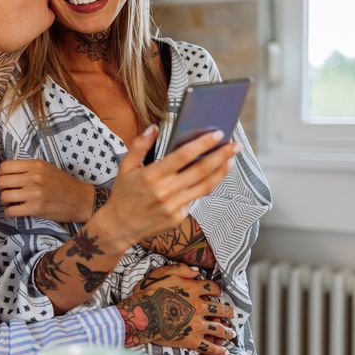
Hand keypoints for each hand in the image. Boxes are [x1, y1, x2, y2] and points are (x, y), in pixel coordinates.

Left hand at [0, 159, 94, 222]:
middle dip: (0, 187)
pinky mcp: (36, 209)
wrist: (81, 200)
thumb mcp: (47, 168)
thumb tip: (5, 171)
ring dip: (5, 200)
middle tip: (6, 190)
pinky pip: (12, 210)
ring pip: (4, 196)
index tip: (1, 178)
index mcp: (36, 165)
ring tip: (11, 201)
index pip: (5, 166)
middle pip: (2, 181)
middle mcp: (34, 177)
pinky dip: (9, 212)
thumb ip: (28, 168)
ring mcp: (35, 193)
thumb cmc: (63, 184)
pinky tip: (14, 210)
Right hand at [91, 125, 237, 249]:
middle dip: (221, 156)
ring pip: (205, 186)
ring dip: (221, 172)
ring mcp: (173, 206)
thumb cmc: (123, 194)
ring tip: (230, 160)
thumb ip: (139, 146)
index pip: (182, 156)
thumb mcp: (125, 167)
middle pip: (201, 171)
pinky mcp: (178, 218)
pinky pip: (195, 200)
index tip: (217, 134)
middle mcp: (165, 191)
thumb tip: (154, 127)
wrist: (119, 226)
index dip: (202, 145)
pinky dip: (204, 187)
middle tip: (235, 146)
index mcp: (151, 176)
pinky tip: (211, 178)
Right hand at [117, 264, 234, 354]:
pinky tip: (224, 351)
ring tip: (231, 332)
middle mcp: (199, 307)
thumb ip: (181, 270)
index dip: (216, 289)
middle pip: (220, 309)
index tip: (217, 291)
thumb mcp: (162, 273)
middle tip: (232, 313)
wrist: (141, 315)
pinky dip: (218, 349)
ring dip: (227, 331)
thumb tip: (196, 271)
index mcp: (193, 290)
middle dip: (228, 311)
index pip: (212, 288)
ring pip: (219, 328)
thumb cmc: (149, 293)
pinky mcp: (191, 340)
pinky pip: (209, 346)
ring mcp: (197, 325)